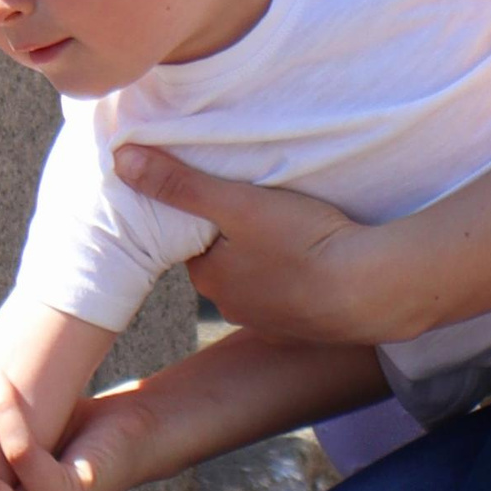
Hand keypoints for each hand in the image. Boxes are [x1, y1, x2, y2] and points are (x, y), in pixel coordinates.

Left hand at [113, 149, 377, 339]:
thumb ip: (180, 183)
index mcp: (210, 278)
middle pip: (226, 261)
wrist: (370, 290)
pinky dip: (303, 278)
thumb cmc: (302, 243)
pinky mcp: (308, 329)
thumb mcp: (237, 202)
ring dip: (272, 259)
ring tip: (299, 230)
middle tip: (269, 207)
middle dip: (241, 238)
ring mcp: (273, 323)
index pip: (194, 241)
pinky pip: (295, 297)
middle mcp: (234, 307)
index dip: (210, 214)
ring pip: (261, 279)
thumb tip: (119, 161)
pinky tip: (322, 258)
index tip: (231, 192)